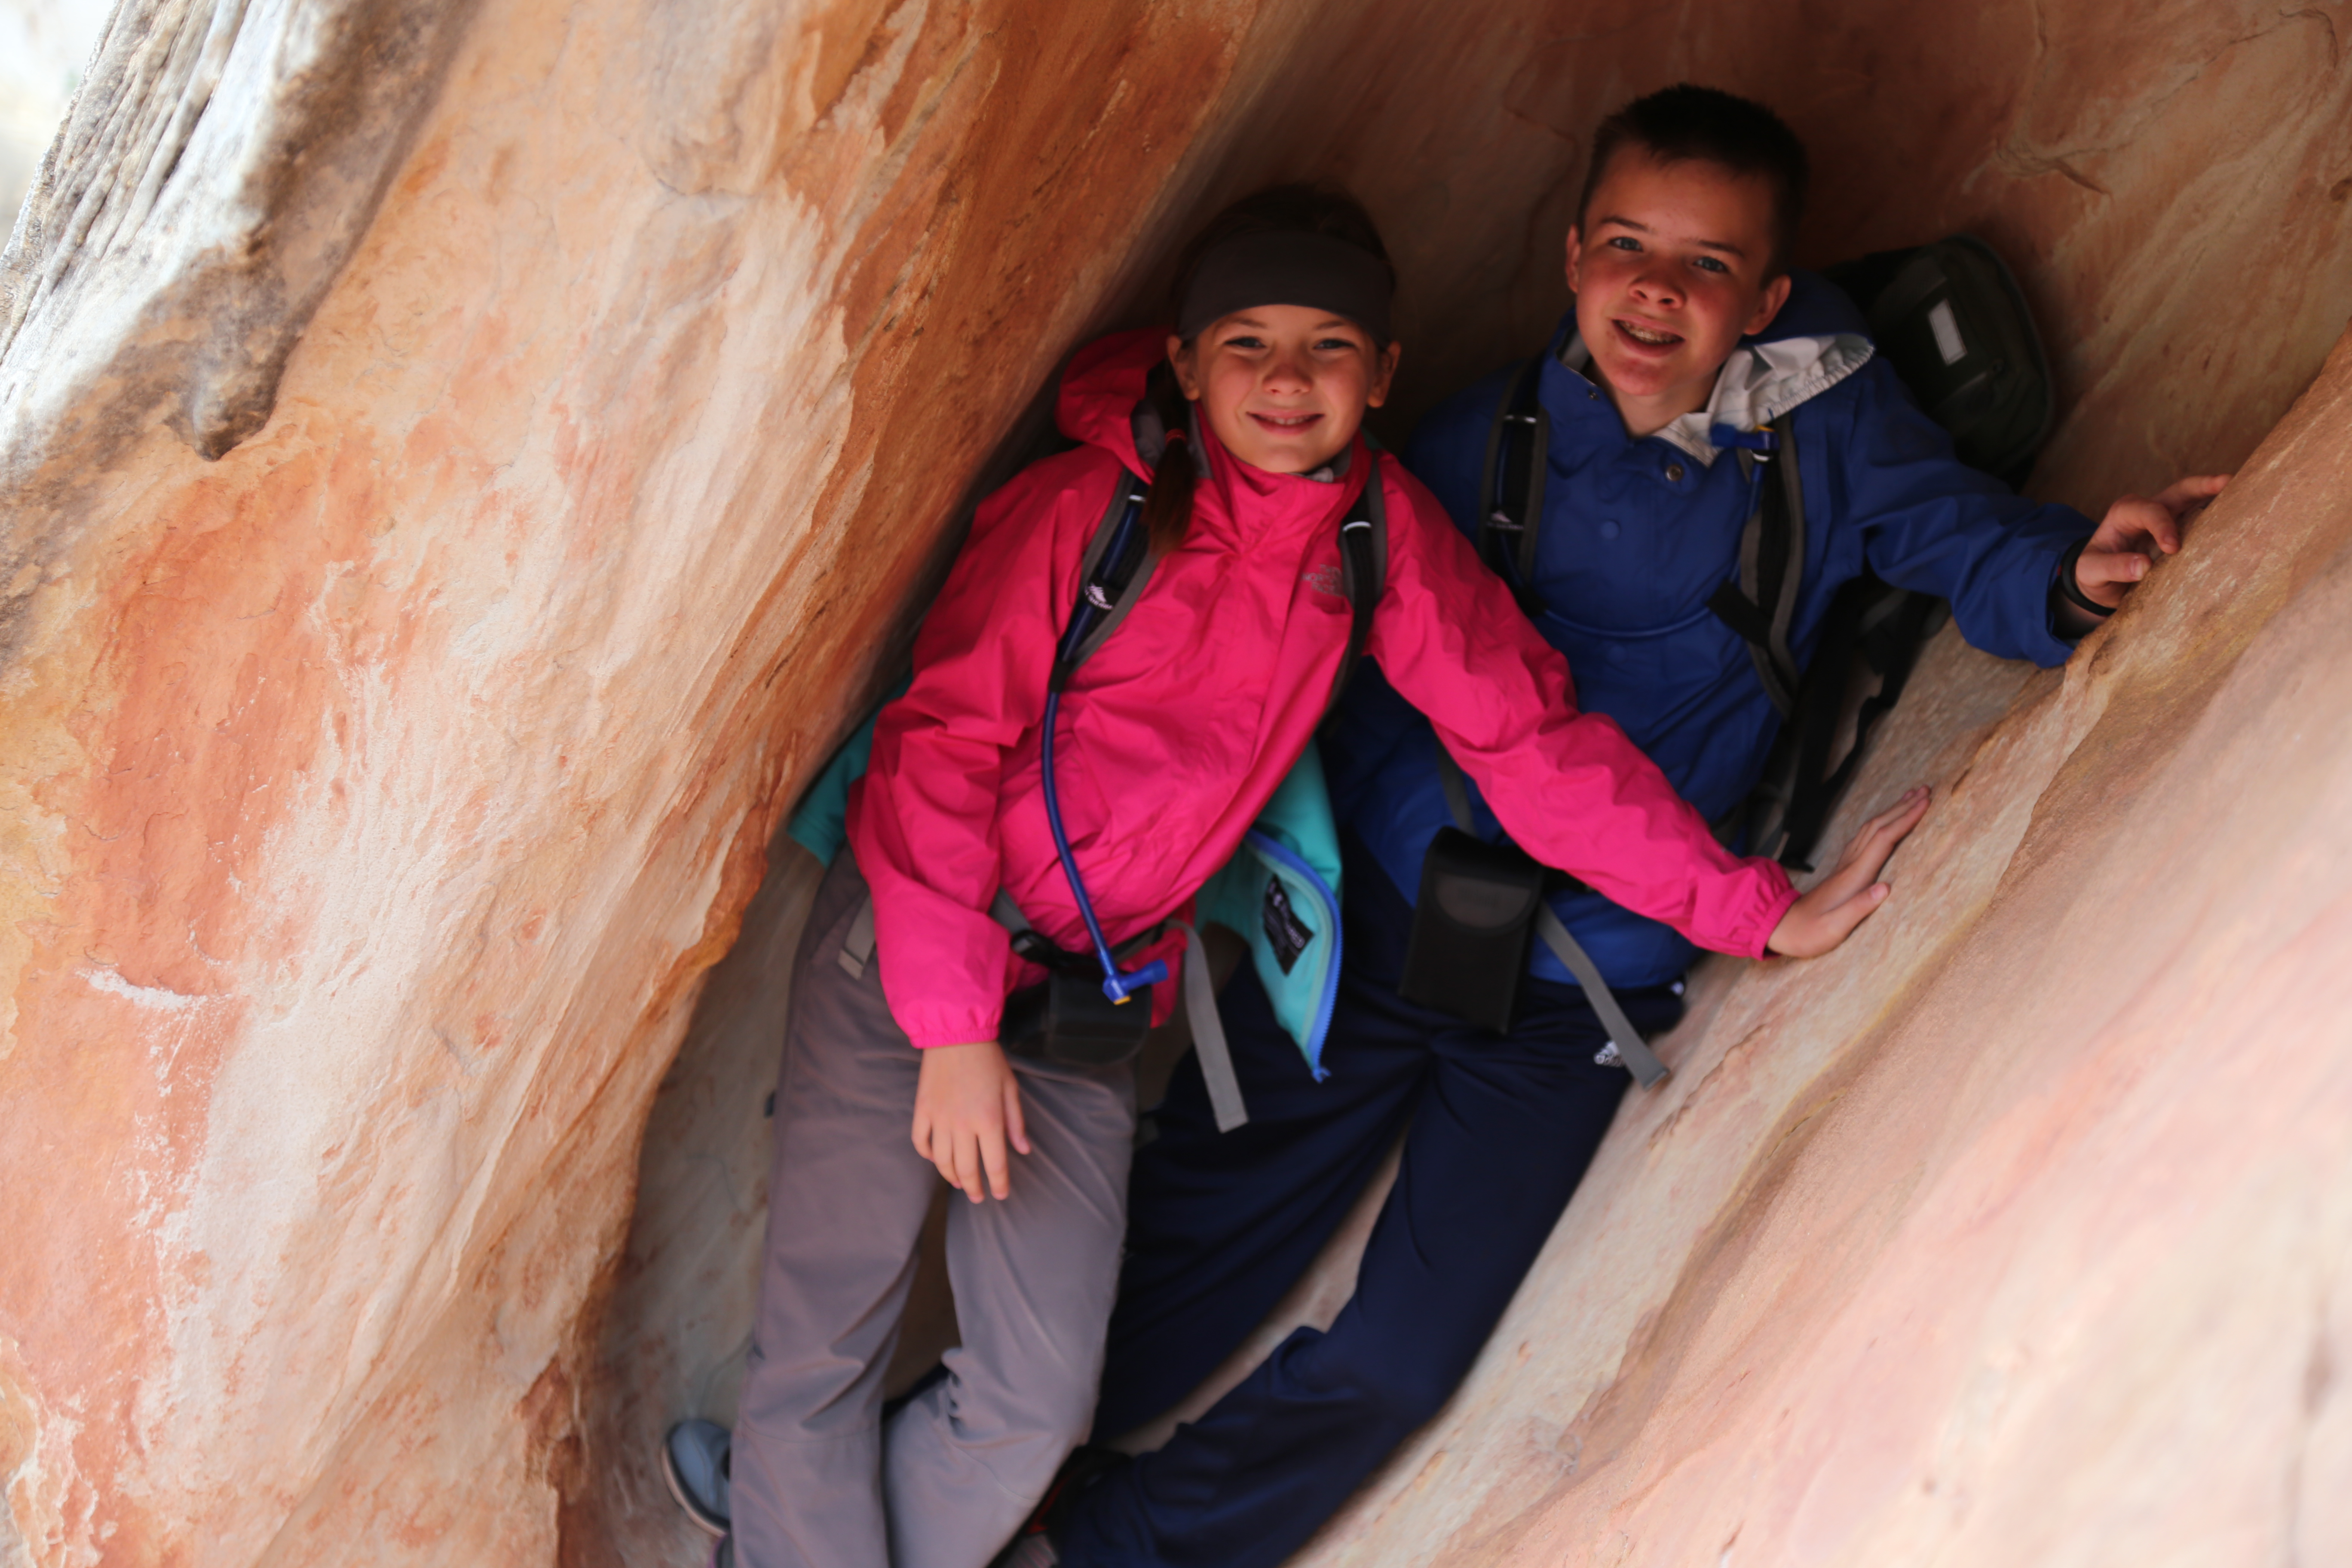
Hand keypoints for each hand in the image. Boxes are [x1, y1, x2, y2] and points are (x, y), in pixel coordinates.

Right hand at [911, 1040, 1030, 1201]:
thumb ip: (1016, 1122)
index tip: (1000, 1195)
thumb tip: (1023, 1150)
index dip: (998, 1185)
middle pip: (967, 1169)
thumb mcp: (1010, 1089)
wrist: (956, 1034)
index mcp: (989, 1120)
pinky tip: (936, 1159)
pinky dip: (928, 1155)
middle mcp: (963, 1125)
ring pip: (942, 1161)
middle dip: (975, 1188)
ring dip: (951, 1177)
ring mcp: (939, 1119)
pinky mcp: (922, 1110)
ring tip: (960, 1184)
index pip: (995, 1165)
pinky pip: (921, 1142)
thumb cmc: (988, 1060)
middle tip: (979, 1197)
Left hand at [1766, 786, 1931, 956]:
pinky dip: (1879, 825)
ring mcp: (1844, 866)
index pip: (1883, 839)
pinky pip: (1864, 839)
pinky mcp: (1842, 871)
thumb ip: (1859, 908)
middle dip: (1903, 807)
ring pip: (1870, 829)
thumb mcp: (1834, 927)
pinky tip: (1884, 823)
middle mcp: (1849, 865)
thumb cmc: (1809, 932)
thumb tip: (1886, 888)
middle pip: (1878, 827)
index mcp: (1853, 876)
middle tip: (1925, 790)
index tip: (1925, 803)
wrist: (1781, 927)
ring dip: (1891, 812)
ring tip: (1910, 797)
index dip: (1905, 820)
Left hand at [2073, 474, 2229, 610]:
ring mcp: (2169, 519)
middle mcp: (2149, 510)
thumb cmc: (2094, 573)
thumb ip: (2113, 567)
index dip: (2163, 526)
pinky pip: (2204, 521)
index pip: (2149, 511)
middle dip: (2203, 485)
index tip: (2173, 548)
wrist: (2101, 584)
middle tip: (2227, 482)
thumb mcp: (2090, 572)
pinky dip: (2221, 519)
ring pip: (2197, 502)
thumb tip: (2144, 566)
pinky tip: (2241, 520)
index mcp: (2124, 513)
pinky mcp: (2183, 532)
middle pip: (2179, 491)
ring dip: (2219, 498)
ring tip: (2247, 493)